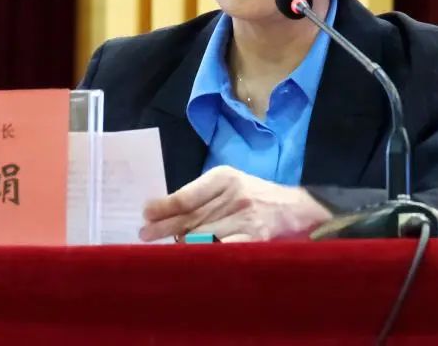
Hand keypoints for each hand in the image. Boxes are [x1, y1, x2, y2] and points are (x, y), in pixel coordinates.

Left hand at [139, 166, 331, 242]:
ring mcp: (245, 219)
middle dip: (164, 227)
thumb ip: (203, 195)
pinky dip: (204, 255)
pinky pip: (222, 250)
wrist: (294, 208)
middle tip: (144, 234)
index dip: (165, 206)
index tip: (146, 212)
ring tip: (160, 250)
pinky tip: (188, 260)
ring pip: (203, 235)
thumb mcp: (230, 184)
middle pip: (191, 216)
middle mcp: (234, 196)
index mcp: (225, 177)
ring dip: (179, 244)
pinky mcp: (255, 240)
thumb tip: (165, 212)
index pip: (188, 195)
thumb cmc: (254, 195)